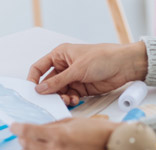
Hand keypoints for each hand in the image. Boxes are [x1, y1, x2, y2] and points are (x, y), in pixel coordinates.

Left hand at [10, 118, 118, 149]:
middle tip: (21, 132)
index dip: (18, 128)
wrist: (109, 143)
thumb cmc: (96, 131)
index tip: (14, 125)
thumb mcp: (72, 121)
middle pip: (28, 145)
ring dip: (29, 146)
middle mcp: (55, 149)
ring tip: (30, 140)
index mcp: (58, 135)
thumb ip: (53, 125)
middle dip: (22, 138)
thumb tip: (38, 128)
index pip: (29, 131)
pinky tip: (43, 146)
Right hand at [28, 42, 147, 105]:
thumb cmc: (103, 57)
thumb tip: (40, 89)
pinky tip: (76, 100)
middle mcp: (65, 66)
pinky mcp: (81, 87)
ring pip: (58, 92)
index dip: (33, 79)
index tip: (31, 91)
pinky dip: (70, 100)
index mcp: (60, 55)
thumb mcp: (78, 69)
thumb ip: (58, 81)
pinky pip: (69, 96)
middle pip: (48, 83)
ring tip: (69, 99)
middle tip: (51, 100)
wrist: (124, 65)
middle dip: (49, 92)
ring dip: (61, 97)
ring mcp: (73, 77)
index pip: (39, 67)